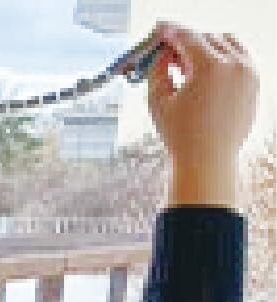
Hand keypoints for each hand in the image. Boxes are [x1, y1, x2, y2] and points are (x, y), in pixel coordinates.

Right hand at [146, 23, 259, 208]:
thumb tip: (161, 53)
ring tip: (188, 65)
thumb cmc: (181, 135)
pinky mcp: (255, 83)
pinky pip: (240, 57)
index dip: (170, 31)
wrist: (208, 160)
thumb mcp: (159, 101)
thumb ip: (158, 70)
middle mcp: (235, 64)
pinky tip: (205, 74)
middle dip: (187, 41)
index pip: (188, 36)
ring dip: (207, 46)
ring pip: (228, 42)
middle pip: (208, 37)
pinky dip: (223, 58)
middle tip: (169, 52)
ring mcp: (249, 72)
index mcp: (210, 67)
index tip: (160, 29)